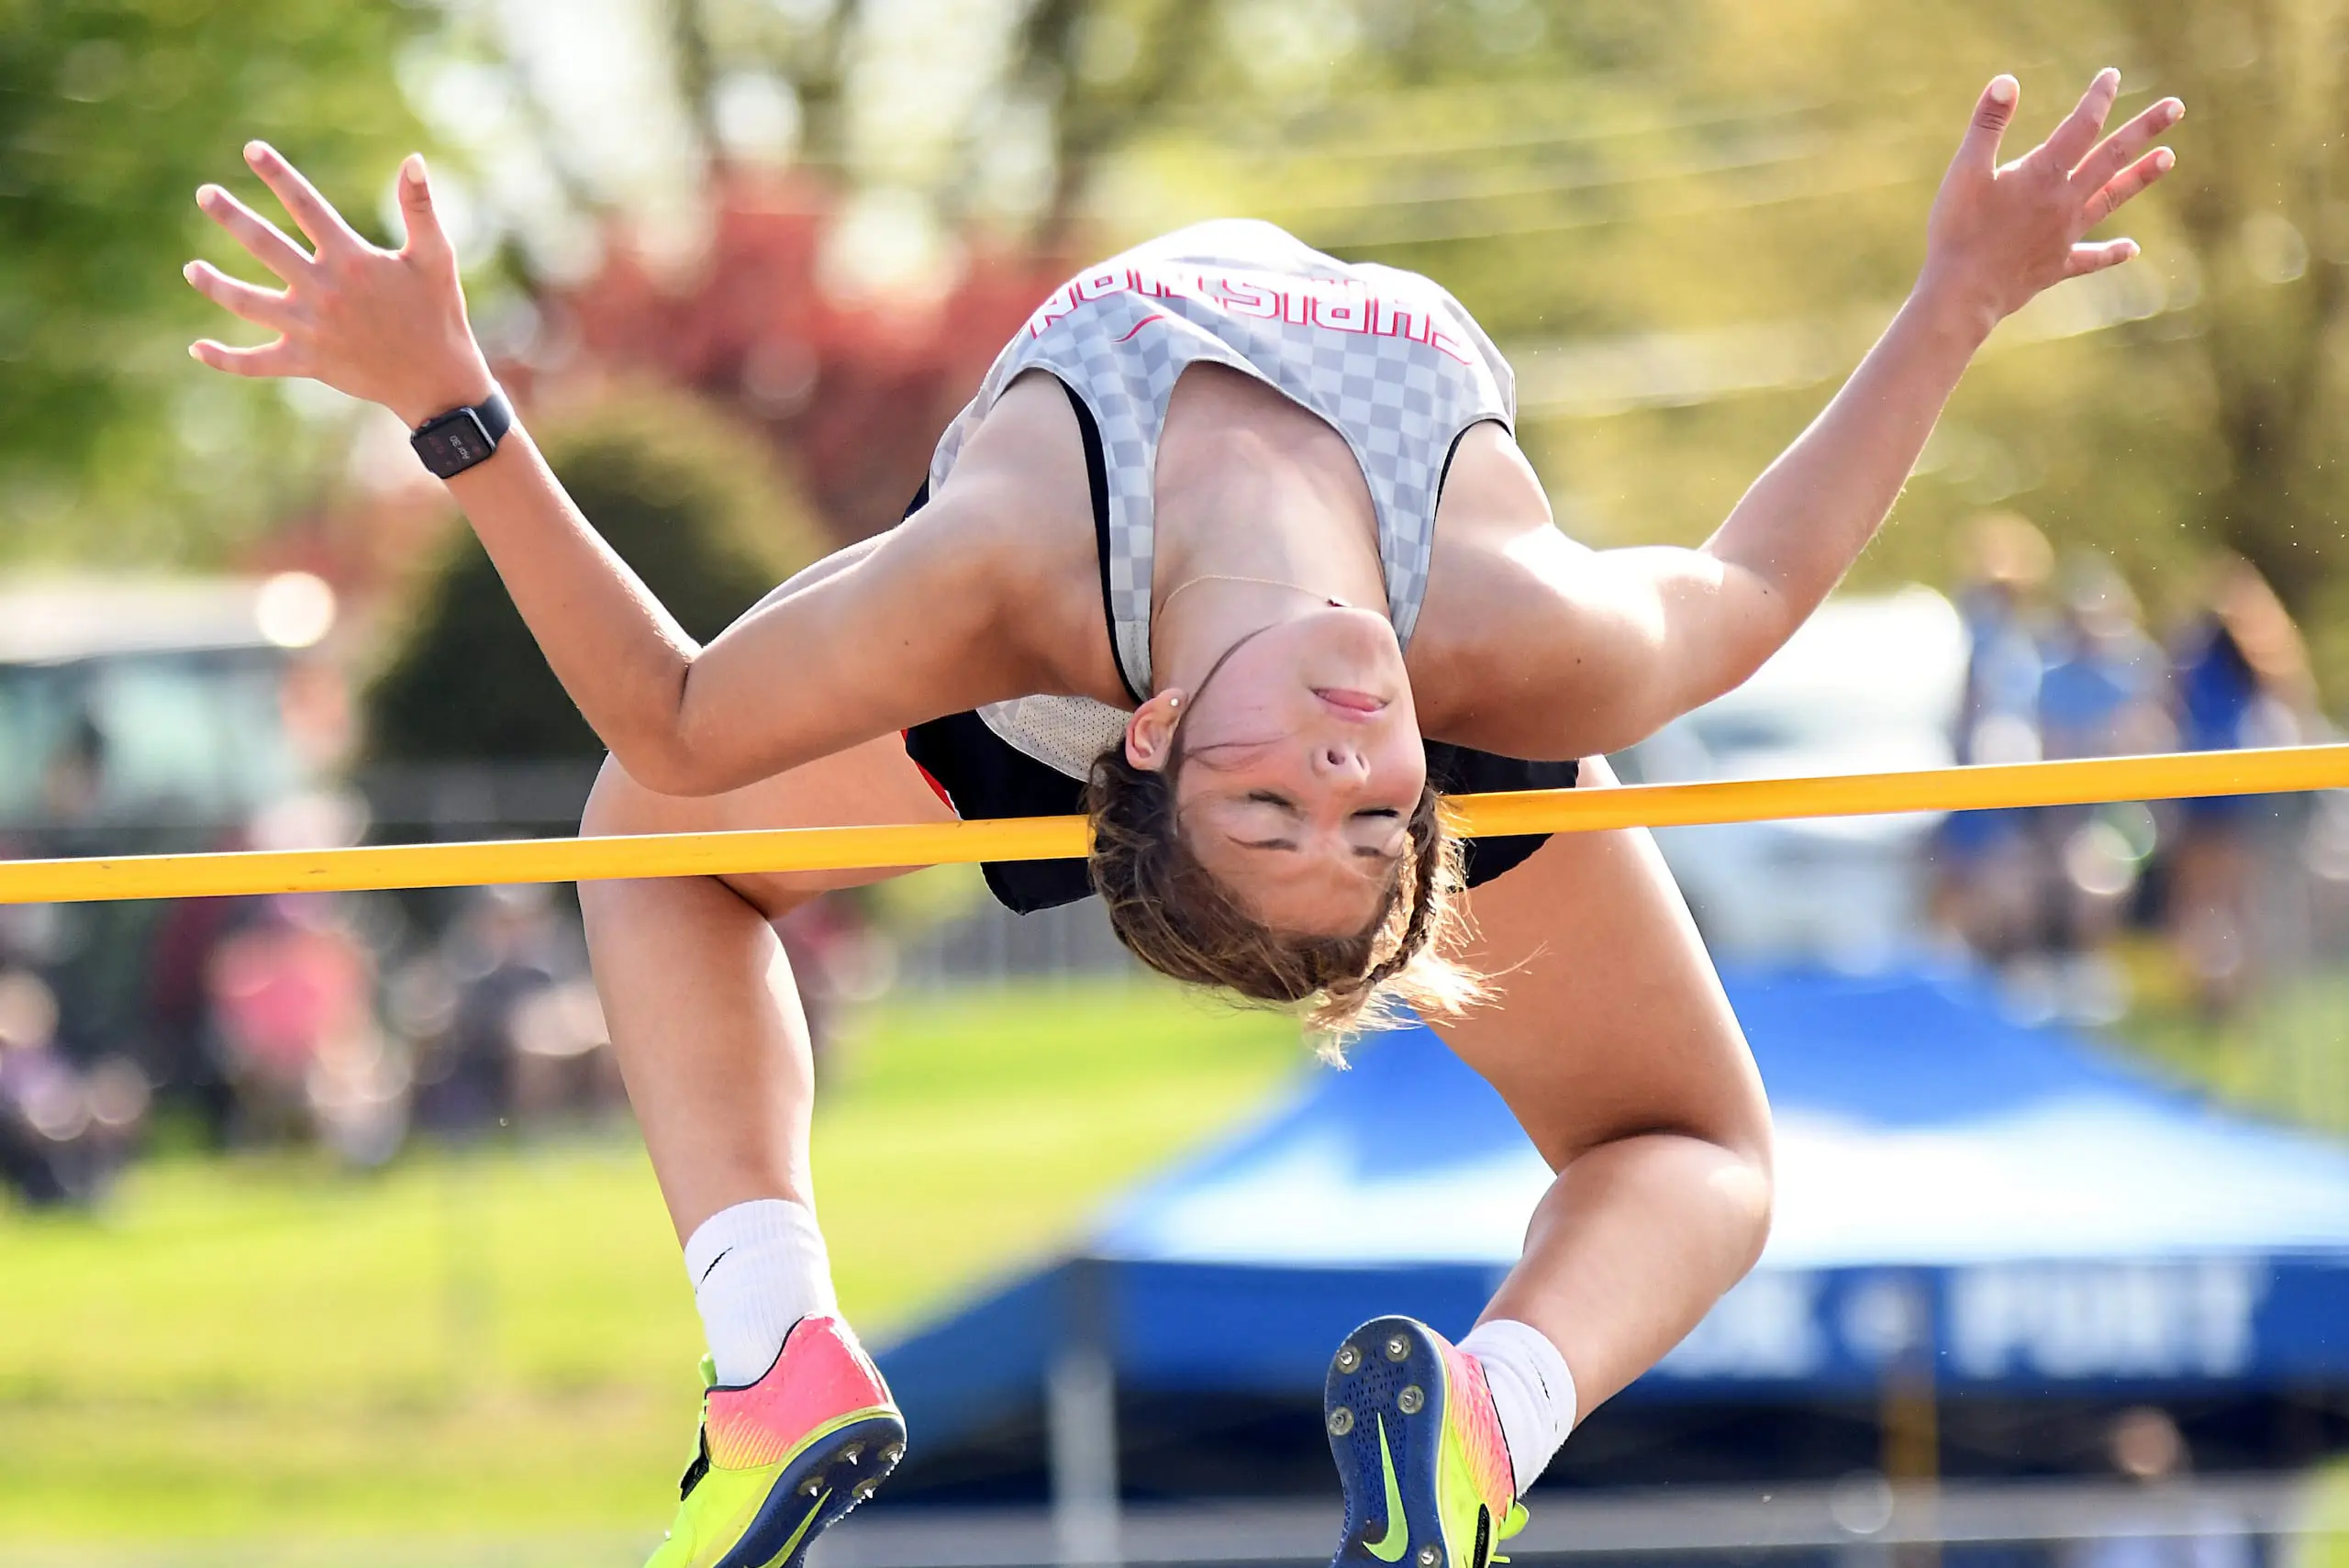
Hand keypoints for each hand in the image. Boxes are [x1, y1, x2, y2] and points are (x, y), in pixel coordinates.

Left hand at [185, 144, 493, 427]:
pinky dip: (225, 359)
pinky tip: (198, 348)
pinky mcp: (307, 362)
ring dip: (214, 284)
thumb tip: (414, 160)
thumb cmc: (439, 314)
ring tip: (191, 269)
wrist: (437, 382)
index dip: (278, 175)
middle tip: (205, 194)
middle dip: (231, 217)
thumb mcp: (436, 257)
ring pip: (247, 303)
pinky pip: (256, 362)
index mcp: (351, 260)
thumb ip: (419, 208)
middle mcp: (323, 290)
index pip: (306, 206)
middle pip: (264, 245)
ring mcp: (310, 328)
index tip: (251, 149)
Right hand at [1918, 69, 2182, 337]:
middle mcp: (2064, 201)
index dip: (2098, 99)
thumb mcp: (1965, 171)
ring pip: (2111, 199)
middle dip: (2144, 129)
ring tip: (2169, 156)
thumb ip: (1987, 125)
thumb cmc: (1957, 231)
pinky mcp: (2056, 266)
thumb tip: (2007, 81)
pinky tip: (2132, 249)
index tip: (2112, 76)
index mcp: (2043, 174)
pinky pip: (2090, 258)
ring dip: (2140, 177)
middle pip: (2112, 157)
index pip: (2081, 127)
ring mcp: (2064, 235)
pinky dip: (2111, 254)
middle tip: (2176, 107)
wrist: (1961, 294)